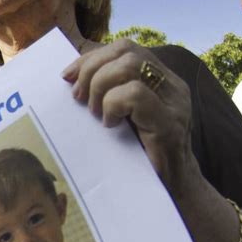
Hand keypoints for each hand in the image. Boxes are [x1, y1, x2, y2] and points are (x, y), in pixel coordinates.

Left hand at [62, 39, 195, 193]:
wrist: (172, 193)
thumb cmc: (140, 158)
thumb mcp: (123, 118)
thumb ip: (109, 94)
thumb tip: (71, 78)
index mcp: (160, 80)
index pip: (125, 48)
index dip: (92, 57)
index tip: (68, 78)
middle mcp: (171, 85)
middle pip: (126, 50)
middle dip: (92, 70)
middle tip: (79, 99)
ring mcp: (173, 103)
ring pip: (130, 66)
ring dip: (100, 87)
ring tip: (95, 113)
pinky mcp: (168, 124)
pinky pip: (134, 95)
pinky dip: (113, 105)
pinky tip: (109, 125)